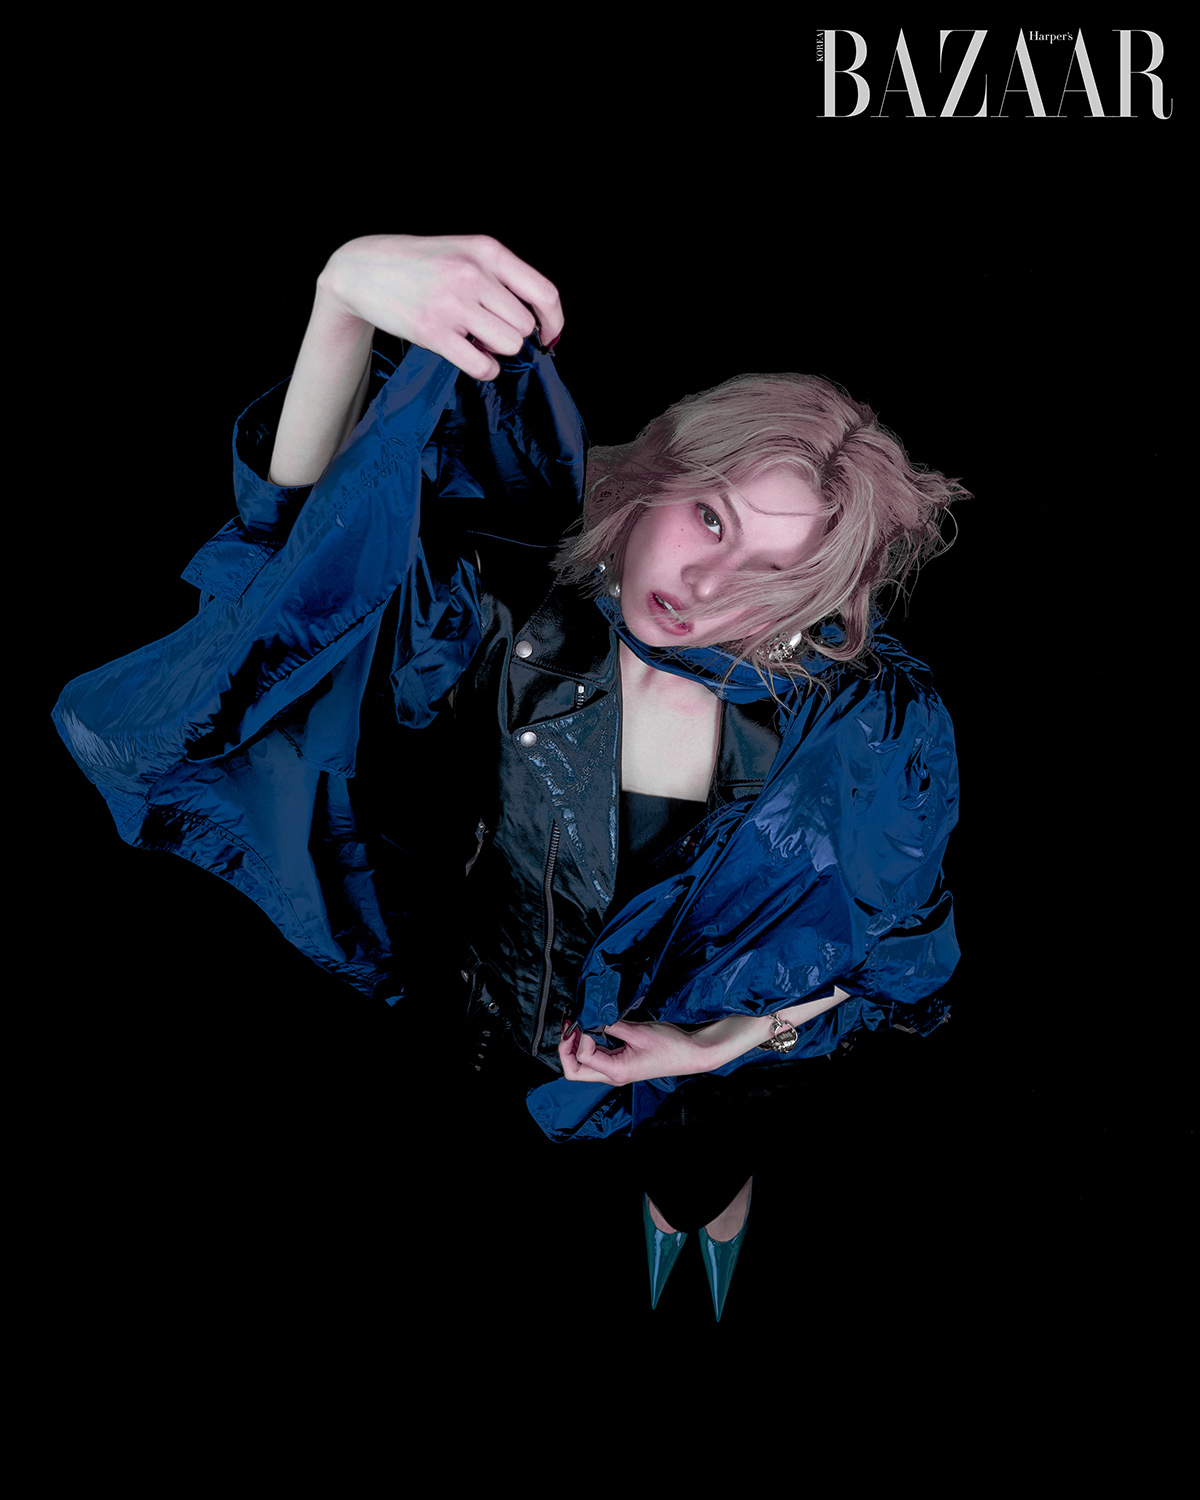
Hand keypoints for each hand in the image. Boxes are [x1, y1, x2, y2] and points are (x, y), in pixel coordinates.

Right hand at [318, 233, 563, 380]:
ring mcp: (453, 303)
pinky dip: (484, 368)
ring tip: (475, 339)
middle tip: (487, 329)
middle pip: (524, 325)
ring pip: (508, 345)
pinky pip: (482, 365)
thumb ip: (500, 277)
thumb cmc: (420, 264)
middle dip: (512, 334)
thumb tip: (536, 321)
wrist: (363, 268)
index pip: (543, 293)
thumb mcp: (464, 252)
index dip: (553, 321)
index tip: (548, 335)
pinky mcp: (433, 331)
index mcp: (487, 251)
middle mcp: (473, 274)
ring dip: (497, 350)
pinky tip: (471, 357)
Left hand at [558, 1020, 721, 1085]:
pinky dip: (587, 1043)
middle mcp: (612, 1076)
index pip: (583, 1057)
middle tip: (569, 1026)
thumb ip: (611, 1025)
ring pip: (582, 1065)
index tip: (588, 1021)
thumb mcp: (638, 1032)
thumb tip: (590, 1015)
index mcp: (616, 1072)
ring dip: (574, 1045)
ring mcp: (615, 1071)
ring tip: (575, 1024)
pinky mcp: (620, 1063)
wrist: (690, 1053)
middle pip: (574, 1071)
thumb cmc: (669, 1046)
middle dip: (565, 1048)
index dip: (580, 1037)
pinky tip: (589, 1028)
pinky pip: (595, 1057)